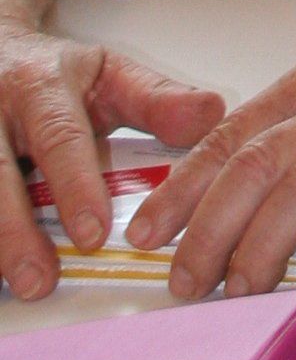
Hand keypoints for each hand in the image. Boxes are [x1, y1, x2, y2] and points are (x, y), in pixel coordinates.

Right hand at [0, 18, 223, 301]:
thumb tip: (212, 114)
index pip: (59, 137)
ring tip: (17, 285)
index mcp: (42, 87)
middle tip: (40, 278)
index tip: (94, 233)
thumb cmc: (57, 75)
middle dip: (14, 230)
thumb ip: (156, 99)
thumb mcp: (108, 74)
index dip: (75, 185)